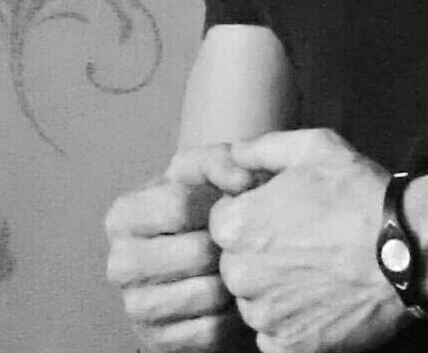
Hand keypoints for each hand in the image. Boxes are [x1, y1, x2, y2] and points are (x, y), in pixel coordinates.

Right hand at [105, 144, 258, 352]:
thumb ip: (220, 159)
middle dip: (228, 244)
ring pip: (205, 294)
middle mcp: (120, 263)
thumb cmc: (206, 206)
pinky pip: (210, 330)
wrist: (209, 257)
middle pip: (196, 253)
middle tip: (241, 238)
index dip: (217, 202)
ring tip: (238, 264)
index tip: (234, 201)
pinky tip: (234, 296)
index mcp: (123, 215)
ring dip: (233, 279)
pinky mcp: (158, 342)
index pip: (179, 205)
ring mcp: (136, 307)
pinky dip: (232, 314)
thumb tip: (240, 180)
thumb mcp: (208, 169)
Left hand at [209, 129, 407, 352]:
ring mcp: (264, 316)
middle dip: (260, 252)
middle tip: (304, 240)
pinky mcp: (290, 347)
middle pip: (235, 263)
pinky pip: (274, 336)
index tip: (282, 211)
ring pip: (254, 301)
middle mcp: (240, 275)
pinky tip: (321, 298)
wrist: (406, 248)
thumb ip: (263, 148)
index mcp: (237, 226)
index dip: (253, 212)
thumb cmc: (360, 194)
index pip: (222, 221)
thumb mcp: (314, 147)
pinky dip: (292, 322)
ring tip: (318, 269)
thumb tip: (234, 155)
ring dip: (275, 289)